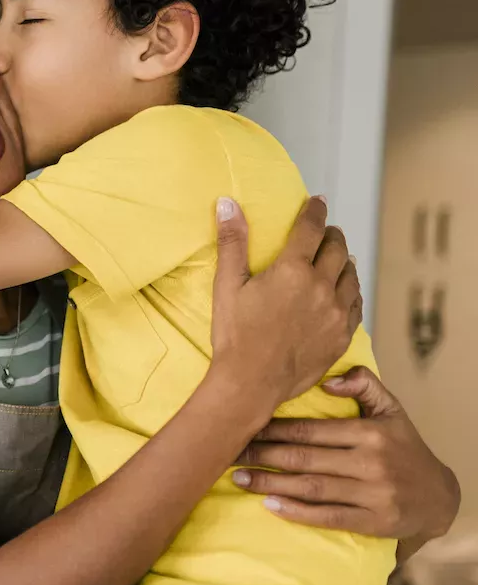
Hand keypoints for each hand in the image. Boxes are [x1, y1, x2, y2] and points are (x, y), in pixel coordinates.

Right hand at [208, 196, 361, 410]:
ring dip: (344, 260)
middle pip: (337, 248)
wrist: (252, 382)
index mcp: (292, 270)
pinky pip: (356, 303)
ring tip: (337, 257)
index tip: (317, 201)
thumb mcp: (227, 285)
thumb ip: (232, 242)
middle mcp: (321, 286)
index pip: (310, 229)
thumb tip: (227, 203)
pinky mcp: (342, 334)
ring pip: (351, 274)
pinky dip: (351, 290)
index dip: (314, 211)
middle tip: (325, 231)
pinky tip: (344, 289)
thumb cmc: (234, 334)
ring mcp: (336, 312)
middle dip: (331, 234)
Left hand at [234, 367, 460, 548]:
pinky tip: (270, 505)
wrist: (439, 496)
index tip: (242, 427)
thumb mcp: (392, 410)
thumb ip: (364, 385)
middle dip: (262, 455)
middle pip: (305, 458)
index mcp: (371, 433)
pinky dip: (297, 512)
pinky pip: (329, 516)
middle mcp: (372, 462)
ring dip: (270, 484)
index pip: (311, 430)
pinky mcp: (375, 521)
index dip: (273, 430)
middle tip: (229, 453)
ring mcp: (374, 494)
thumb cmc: (404, 447)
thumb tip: (327, 380)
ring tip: (239, 478)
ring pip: (311, 487)